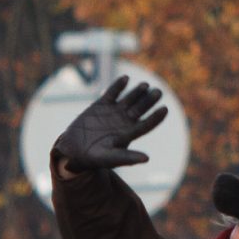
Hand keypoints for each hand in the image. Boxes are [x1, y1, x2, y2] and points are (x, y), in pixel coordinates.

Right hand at [52, 75, 168, 176]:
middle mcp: (124, 121)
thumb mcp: (109, 158)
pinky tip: (125, 79)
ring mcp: (113, 112)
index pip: (146, 124)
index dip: (156, 117)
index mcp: (129, 134)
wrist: (73, 150)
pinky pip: (112, 92)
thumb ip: (127, 157)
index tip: (165, 109)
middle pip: (141, 109)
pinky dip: (118, 85)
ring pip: (129, 99)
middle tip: (158, 92)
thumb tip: (146, 159)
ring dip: (137, 92)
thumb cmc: (93, 158)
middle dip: (149, 100)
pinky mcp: (101, 104)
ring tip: (145, 86)